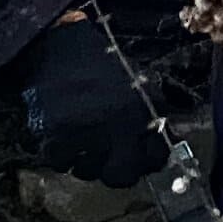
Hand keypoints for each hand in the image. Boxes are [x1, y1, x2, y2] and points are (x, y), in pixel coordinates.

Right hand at [18, 12, 167, 186]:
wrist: (57, 46)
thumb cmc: (98, 62)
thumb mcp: (139, 79)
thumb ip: (153, 111)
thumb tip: (164, 142)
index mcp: (144, 111)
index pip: (156, 158)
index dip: (146, 160)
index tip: (136, 156)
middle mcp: (121, 126)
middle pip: (122, 176)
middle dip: (113, 169)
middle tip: (105, 157)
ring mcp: (89, 134)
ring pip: (88, 172)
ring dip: (83, 161)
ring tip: (79, 138)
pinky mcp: (58, 136)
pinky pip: (60, 162)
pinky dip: (58, 153)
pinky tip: (60, 135)